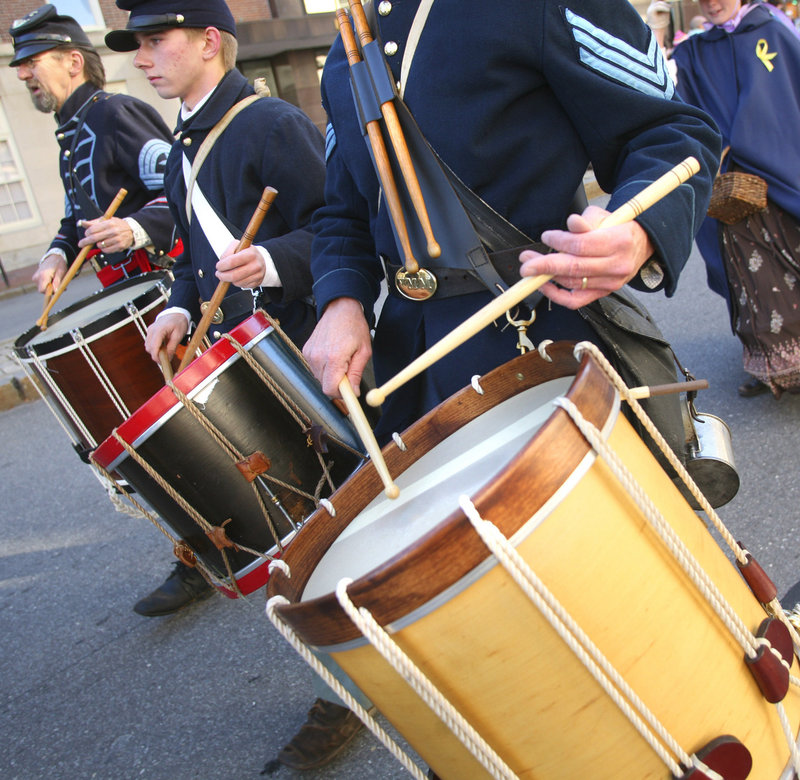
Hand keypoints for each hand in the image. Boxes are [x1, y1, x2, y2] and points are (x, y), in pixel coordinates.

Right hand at [32, 254, 66, 293]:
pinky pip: (41, 285)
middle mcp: (36, 277)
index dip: (50, 292)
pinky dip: (47, 285)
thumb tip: (55, 291)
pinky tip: (52, 280)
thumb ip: (57, 282)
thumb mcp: (61, 273)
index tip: (57, 288)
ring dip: (50, 287)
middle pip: (42, 290)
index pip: (42, 290)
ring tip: (56, 280)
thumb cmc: (59, 265)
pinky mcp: (35, 278)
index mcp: (43, 275)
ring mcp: (35, 278)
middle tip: (59, 284)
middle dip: (51, 290)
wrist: (54, 257)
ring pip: (42, 288)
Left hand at [78, 217, 133, 252]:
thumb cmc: (117, 225)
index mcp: (109, 223)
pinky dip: (104, 249)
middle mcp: (113, 231)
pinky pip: (107, 250)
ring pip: (100, 245)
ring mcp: (117, 239)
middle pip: (94, 238)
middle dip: (85, 242)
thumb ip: (93, 222)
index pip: (93, 229)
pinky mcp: (120, 246)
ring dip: (98, 244)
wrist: (132, 231)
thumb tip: (81, 223)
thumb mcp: (106, 220)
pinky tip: (106, 245)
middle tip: (81, 244)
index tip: (86, 234)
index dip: (87, 232)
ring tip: (102, 241)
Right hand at [144, 313, 188, 362]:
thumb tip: (168, 358)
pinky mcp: (150, 331)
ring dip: (154, 352)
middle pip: (149, 348)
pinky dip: (154, 347)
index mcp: (159, 330)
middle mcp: (152, 330)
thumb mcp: (178, 336)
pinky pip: (149, 343)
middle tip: (166, 360)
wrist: (176, 313)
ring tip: (165, 353)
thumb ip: (172, 347)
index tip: (163, 363)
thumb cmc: (179, 323)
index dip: (157, 357)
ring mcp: (149, 330)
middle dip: (156, 356)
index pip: (154, 347)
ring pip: (147, 346)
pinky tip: (162, 348)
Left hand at [215, 241, 264, 288]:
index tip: (218, 266)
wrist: (261, 260)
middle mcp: (256, 265)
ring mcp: (258, 275)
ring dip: (229, 280)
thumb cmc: (247, 252)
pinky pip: (242, 286)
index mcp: (250, 254)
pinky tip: (237, 277)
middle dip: (222, 276)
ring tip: (228, 274)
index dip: (222, 266)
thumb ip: (228, 251)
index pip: (231, 262)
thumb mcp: (238, 246)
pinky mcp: (257, 282)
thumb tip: (222, 262)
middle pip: (234, 275)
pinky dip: (236, 282)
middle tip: (219, 274)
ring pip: (237, 282)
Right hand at [303, 297, 371, 397]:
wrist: (340, 309)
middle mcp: (318, 357)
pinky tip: (332, 355)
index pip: (330, 389)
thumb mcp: (364, 351)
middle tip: (349, 373)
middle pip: (325, 386)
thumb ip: (356, 374)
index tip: (350, 392)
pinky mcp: (306, 351)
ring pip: (320, 378)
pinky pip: (315, 368)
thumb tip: (354, 392)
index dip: (341, 395)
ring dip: (331, 375)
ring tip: (341, 360)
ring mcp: (310, 354)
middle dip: (338, 385)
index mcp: (334, 357)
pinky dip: (324, 367)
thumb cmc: (354, 327)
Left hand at [519, 205, 653, 309]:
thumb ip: (586, 221)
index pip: (582, 245)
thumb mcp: (604, 217)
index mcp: (618, 242)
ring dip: (547, 277)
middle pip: (575, 267)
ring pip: (572, 283)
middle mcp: (616, 266)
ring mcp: (610, 283)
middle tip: (526, 262)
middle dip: (545, 265)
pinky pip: (575, 301)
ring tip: (532, 267)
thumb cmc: (617, 229)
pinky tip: (543, 285)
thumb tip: (571, 223)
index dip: (559, 241)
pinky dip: (556, 295)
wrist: (640, 246)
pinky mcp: (603, 293)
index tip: (546, 236)